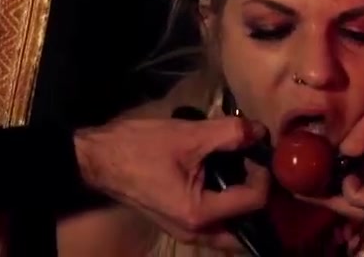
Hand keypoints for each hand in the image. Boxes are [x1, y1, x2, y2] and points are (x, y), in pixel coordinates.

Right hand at [74, 116, 271, 248]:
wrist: (99, 160)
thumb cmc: (139, 148)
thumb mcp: (189, 135)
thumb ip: (230, 133)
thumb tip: (259, 131)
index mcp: (199, 214)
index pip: (253, 201)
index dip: (263, 173)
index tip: (257, 148)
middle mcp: (195, 232)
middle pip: (247, 227)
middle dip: (259, 200)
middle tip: (259, 168)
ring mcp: (185, 231)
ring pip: (231, 229)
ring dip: (243, 204)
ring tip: (247, 172)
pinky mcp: (179, 222)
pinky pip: (214, 223)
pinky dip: (226, 205)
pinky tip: (226, 177)